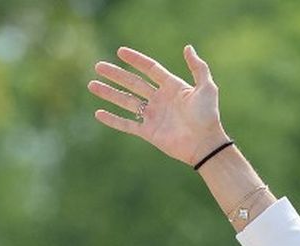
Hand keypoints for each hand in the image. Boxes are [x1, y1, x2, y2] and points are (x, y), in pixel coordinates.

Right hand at [88, 45, 229, 166]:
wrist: (205, 144)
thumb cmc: (207, 116)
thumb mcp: (207, 88)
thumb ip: (198, 68)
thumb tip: (188, 47)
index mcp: (172, 87)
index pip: (150, 69)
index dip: (136, 60)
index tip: (120, 51)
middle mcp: (160, 100)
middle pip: (133, 83)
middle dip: (115, 74)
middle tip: (98, 66)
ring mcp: (153, 116)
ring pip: (126, 101)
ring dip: (109, 93)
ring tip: (92, 84)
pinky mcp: (148, 132)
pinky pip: (127, 124)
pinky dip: (112, 119)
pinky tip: (98, 113)